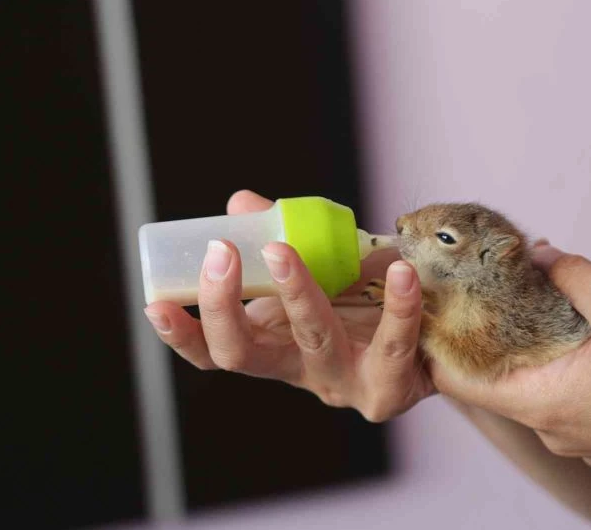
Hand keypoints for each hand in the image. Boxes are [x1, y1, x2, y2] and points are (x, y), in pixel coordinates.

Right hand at [143, 190, 433, 421]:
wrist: (434, 337)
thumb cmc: (367, 300)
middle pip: (243, 354)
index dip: (183, 333)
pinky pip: (392, 342)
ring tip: (282, 250)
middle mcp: (298, 369)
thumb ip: (279, 238)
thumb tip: (240, 203)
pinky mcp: (388, 387)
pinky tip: (400, 270)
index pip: (215, 350)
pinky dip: (397, 305)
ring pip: (312, 340)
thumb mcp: (319, 268)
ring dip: (295, 293)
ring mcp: (342, 382)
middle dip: (224, 306)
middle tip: (221, 254)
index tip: (156, 301)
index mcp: (272, 345)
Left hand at [433, 244, 590, 474]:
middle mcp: (553, 428)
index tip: (439, 311)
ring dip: (558, 336)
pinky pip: (578, 392)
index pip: (459, 381)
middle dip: (512, 326)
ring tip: (590, 297)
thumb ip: (569, 274)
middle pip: (505, 373)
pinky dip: (583, 358)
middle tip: (519, 287)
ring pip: (548, 378)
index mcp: (541, 402)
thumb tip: (536, 255)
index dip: (443, 345)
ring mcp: (582, 438)